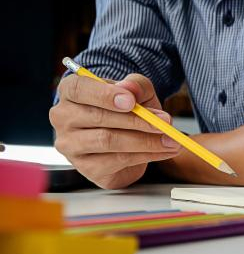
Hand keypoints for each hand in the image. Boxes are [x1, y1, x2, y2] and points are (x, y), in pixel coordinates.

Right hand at [50, 74, 180, 188]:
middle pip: (97, 118)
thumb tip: (129, 89)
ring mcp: (71, 145)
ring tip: (170, 140)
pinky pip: (117, 161)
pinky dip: (145, 156)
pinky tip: (162, 151)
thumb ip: (136, 86)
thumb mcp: (137, 92)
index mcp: (70, 92)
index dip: (105, 95)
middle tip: (164, 122)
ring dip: (145, 141)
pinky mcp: (87, 167)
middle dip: (136, 120)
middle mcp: (63, 118)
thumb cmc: (127, 110)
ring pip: (108, 141)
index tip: (131, 102)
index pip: (78, 89)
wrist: (129, 138)